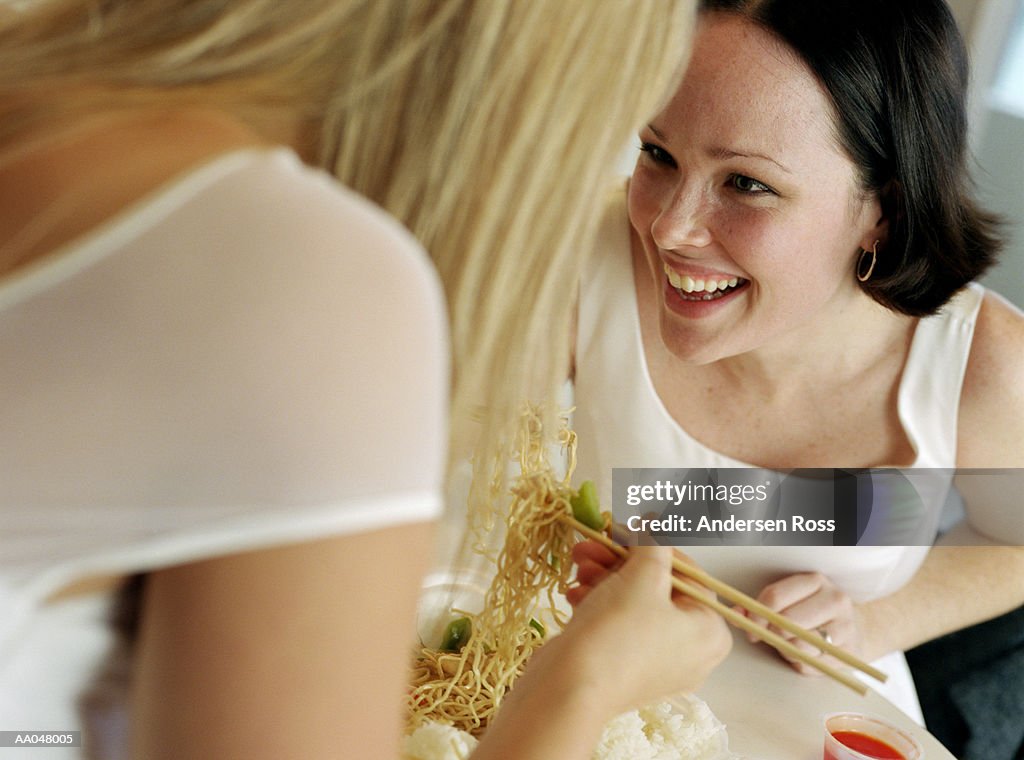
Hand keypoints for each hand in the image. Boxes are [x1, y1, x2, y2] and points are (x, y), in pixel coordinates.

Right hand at [559, 540, 730, 710]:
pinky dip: (597, 604)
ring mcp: (657, 664)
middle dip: (619, 561)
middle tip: (593, 544)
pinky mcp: (626, 670)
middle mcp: (691, 652)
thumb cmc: (619, 631)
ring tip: (578, 565)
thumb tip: (654, 520)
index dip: (653, 546)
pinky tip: (575, 593)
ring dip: (603, 577)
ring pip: (633, 603)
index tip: (624, 530)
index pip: (688, 573)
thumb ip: (653, 543)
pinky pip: (618, 625)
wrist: (570, 689)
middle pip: (658, 587)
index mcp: (710, 631)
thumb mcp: (642, 576)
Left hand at [743, 572, 866, 674]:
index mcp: (815, 582)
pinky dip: (799, 662)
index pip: (775, 597)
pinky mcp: (849, 652)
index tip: (751, 625)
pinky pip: (811, 663)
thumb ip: (759, 607)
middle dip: (771, 633)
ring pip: (800, 645)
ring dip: (786, 649)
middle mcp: (834, 600)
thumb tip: (735, 614)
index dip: (756, 614)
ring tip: (788, 643)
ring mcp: (845, 627)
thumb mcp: (789, 601)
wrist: (853, 628)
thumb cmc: (811, 613)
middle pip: (787, 621)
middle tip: (767, 637)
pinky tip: (802, 654)